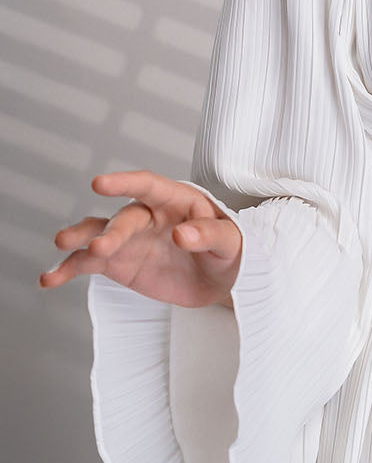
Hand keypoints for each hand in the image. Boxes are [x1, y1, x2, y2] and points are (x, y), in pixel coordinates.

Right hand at [40, 170, 242, 308]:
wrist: (220, 279)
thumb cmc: (230, 249)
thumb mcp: (231, 242)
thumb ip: (209, 235)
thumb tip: (183, 233)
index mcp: (178, 200)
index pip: (150, 185)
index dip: (125, 183)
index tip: (100, 183)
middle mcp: (149, 215)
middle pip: (125, 219)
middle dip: (111, 232)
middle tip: (101, 247)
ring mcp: (130, 238)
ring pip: (98, 234)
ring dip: (80, 241)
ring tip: (62, 248)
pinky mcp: (119, 262)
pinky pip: (89, 262)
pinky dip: (68, 268)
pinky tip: (50, 277)